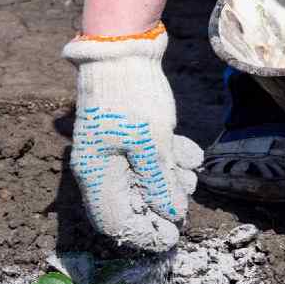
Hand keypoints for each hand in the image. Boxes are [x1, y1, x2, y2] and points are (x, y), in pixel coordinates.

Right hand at [63, 25, 202, 251]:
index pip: (115, 223)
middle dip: (163, 201)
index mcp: (96, 175)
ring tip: (188, 166)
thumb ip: (160, 183)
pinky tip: (187, 150)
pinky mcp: (129, 136)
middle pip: (133, 204)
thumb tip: (170, 214)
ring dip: (172, 178)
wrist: (123, 48)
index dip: (144, 234)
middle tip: (186, 192)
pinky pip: (150, 159)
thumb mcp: (152, 144)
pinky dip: (170, 158)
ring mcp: (115, 151)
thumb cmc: (132, 97)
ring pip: (146, 182)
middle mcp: (101, 168)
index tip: (172, 235)